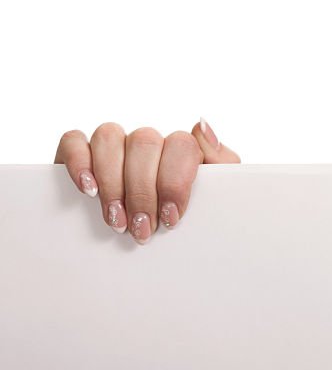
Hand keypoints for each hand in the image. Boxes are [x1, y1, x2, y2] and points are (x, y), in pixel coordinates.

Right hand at [54, 118, 239, 244]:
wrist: (160, 244)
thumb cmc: (190, 216)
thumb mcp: (214, 194)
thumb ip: (220, 160)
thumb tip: (201, 125)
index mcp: (180, 148)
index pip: (180, 143)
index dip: (174, 181)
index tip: (171, 217)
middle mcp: (147, 142)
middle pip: (144, 143)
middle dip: (143, 191)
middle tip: (143, 228)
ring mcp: (114, 145)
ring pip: (110, 137)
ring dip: (113, 182)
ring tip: (118, 221)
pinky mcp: (80, 152)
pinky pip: (74, 140)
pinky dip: (80, 163)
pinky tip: (89, 190)